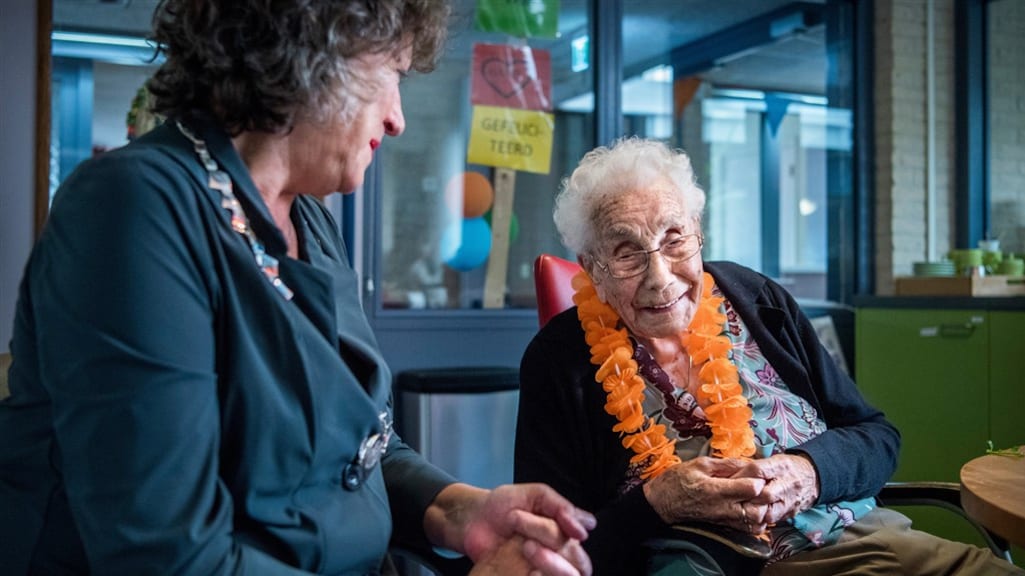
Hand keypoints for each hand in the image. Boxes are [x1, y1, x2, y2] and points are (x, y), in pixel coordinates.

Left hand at [434, 483, 593, 575]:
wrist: (471, 521)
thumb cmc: (502, 506)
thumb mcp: (534, 494)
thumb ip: (560, 506)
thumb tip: (588, 528)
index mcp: (564, 528)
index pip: (578, 537)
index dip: (567, 530)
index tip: (547, 524)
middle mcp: (559, 550)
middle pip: (574, 557)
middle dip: (550, 540)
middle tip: (523, 530)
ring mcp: (545, 566)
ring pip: (566, 574)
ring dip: (550, 563)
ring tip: (525, 547)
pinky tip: (530, 573)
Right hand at [642, 456, 765, 531]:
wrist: (662, 502)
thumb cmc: (678, 481)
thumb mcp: (700, 464)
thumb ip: (726, 463)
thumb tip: (748, 462)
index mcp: (716, 490)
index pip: (751, 488)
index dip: (758, 479)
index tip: (756, 472)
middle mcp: (723, 508)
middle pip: (758, 509)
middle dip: (765, 496)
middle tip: (761, 485)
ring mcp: (725, 519)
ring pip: (756, 522)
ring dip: (762, 509)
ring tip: (757, 496)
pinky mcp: (725, 526)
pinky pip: (749, 529)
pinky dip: (756, 520)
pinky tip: (752, 507)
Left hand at [732, 453, 819, 525]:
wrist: (813, 478)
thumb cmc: (787, 468)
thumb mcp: (773, 460)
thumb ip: (755, 468)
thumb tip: (732, 473)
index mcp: (780, 466)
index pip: (757, 471)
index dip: (740, 476)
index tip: (727, 481)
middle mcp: (787, 484)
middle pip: (764, 494)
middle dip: (745, 497)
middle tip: (730, 499)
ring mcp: (790, 501)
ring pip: (769, 512)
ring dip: (752, 512)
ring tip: (739, 511)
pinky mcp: (790, 513)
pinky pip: (773, 521)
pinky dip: (760, 521)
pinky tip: (750, 519)